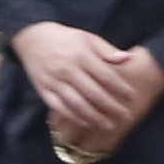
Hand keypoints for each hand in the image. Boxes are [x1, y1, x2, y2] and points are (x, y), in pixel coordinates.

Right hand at [14, 20, 151, 153]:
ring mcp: (53, 81)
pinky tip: (85, 122)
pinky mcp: (42, 89)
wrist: (31, 37)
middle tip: (126, 117)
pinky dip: (72, 116)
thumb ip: (107, 50)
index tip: (132, 98)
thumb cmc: (64, 38)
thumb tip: (128, 59)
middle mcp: (67, 69)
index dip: (120, 88)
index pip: (105, 75)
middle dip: (111, 107)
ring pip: (76, 103)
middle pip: (93, 93)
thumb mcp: (87, 37)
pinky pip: (58, 106)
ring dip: (94, 116)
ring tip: (108, 125)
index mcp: (81, 55)